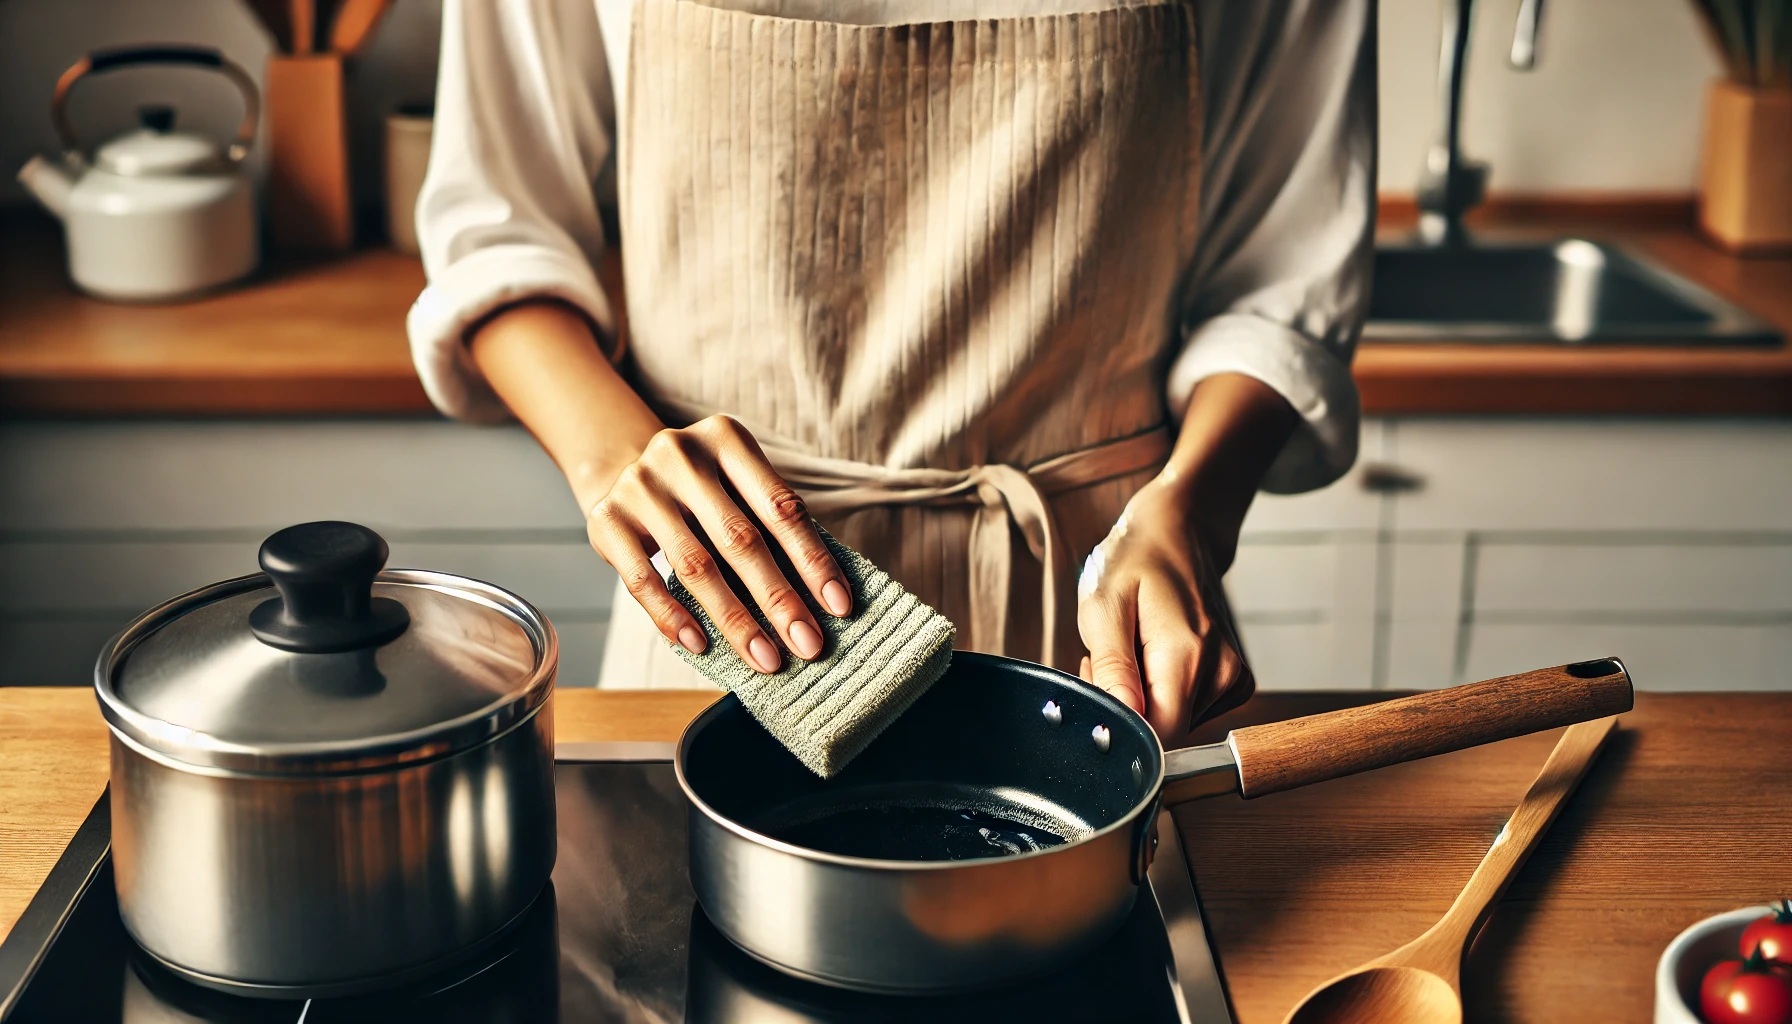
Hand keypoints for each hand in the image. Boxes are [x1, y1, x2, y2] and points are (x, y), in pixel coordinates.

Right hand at [586, 414, 852, 672]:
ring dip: (734, 620)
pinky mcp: (606, 520)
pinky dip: (673, 617)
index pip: (780, 507)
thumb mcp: (736, 484)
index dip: (813, 560)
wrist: (621, 467)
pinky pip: (642, 580)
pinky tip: (700, 645)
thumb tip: (823, 599)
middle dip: (779, 599)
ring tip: (765, 658)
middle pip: (740, 539)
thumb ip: (771, 524)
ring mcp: (640, 487)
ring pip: (695, 566)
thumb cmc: (703, 489)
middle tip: (809, 645)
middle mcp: (681, 455)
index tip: (839, 607)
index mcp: (727, 439)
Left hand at [1076, 479, 1254, 746]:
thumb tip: (1120, 728)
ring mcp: (1233, 678)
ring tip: (1131, 648)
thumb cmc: (1134, 563)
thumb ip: (1112, 670)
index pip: (1158, 736)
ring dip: (1142, 697)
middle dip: (1126, 707)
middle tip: (1104, 657)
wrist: (1178, 533)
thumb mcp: (1103, 607)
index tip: (1098, 679)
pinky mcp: (1235, 681)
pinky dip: (1164, 693)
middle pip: (1165, 731)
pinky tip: (1154, 656)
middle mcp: (1221, 672)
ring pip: (1175, 723)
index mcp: (1188, 654)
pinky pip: (1191, 712)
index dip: (1119, 722)